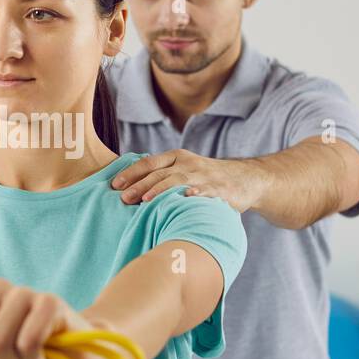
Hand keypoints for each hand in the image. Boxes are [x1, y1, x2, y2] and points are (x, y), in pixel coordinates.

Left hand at [110, 148, 266, 212]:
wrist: (245, 179)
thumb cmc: (206, 179)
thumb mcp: (184, 170)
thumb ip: (161, 176)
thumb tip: (130, 190)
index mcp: (176, 158)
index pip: (148, 163)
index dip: (130, 174)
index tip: (113, 185)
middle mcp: (187, 163)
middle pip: (158, 174)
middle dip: (139, 186)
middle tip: (123, 198)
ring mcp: (203, 175)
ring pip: (177, 181)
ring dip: (160, 190)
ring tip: (146, 201)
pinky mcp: (218, 188)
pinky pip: (205, 190)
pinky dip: (195, 193)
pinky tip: (186, 197)